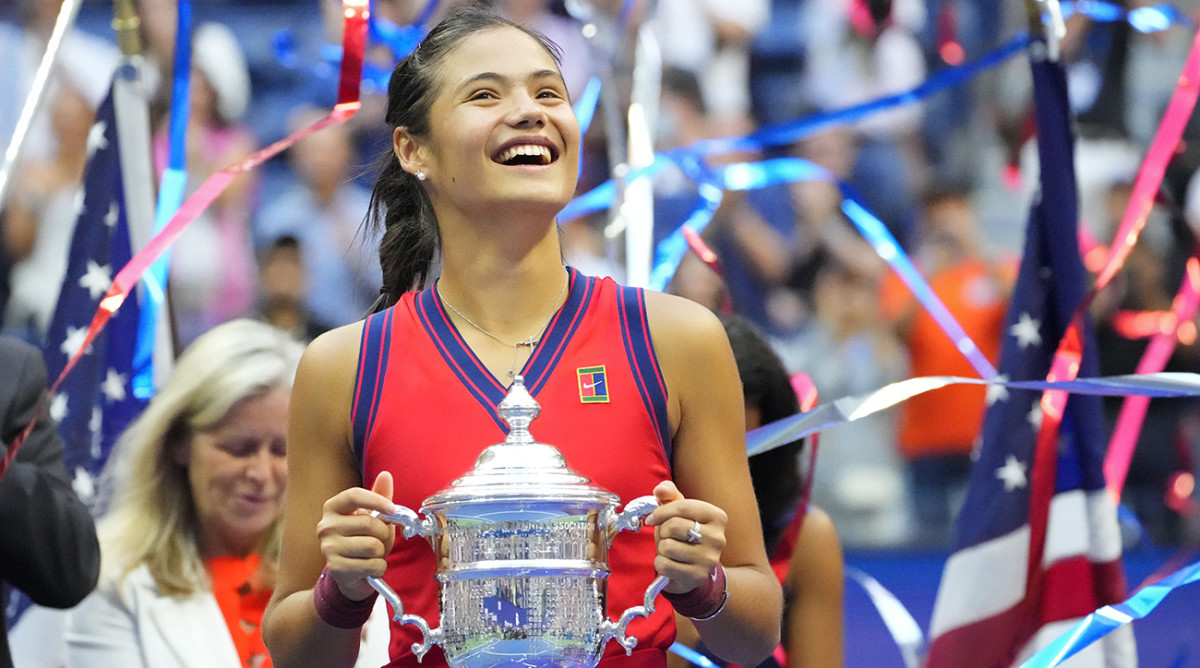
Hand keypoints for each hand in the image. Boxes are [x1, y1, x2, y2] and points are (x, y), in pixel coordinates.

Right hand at [315, 471, 395, 600]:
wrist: (351, 574)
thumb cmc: (363, 540)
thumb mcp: (372, 517)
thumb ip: (379, 496)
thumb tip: (386, 474)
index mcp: (333, 508)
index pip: (354, 495)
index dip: (377, 500)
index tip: (392, 509)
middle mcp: (326, 526)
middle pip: (369, 523)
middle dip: (384, 533)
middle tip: (380, 540)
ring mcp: (328, 548)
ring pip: (372, 546)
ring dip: (381, 552)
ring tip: (373, 554)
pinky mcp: (336, 568)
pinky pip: (372, 565)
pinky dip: (379, 568)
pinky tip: (370, 568)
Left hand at [644, 480, 727, 593]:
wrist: (694, 570)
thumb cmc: (684, 535)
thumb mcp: (680, 512)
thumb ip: (669, 495)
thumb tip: (660, 490)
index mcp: (717, 517)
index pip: (683, 506)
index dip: (661, 511)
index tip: (652, 518)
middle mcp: (718, 538)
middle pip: (674, 526)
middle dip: (662, 531)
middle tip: (667, 536)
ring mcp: (709, 560)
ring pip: (667, 546)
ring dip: (662, 548)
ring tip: (671, 551)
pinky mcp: (696, 577)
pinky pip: (664, 565)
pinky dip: (660, 563)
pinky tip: (670, 563)